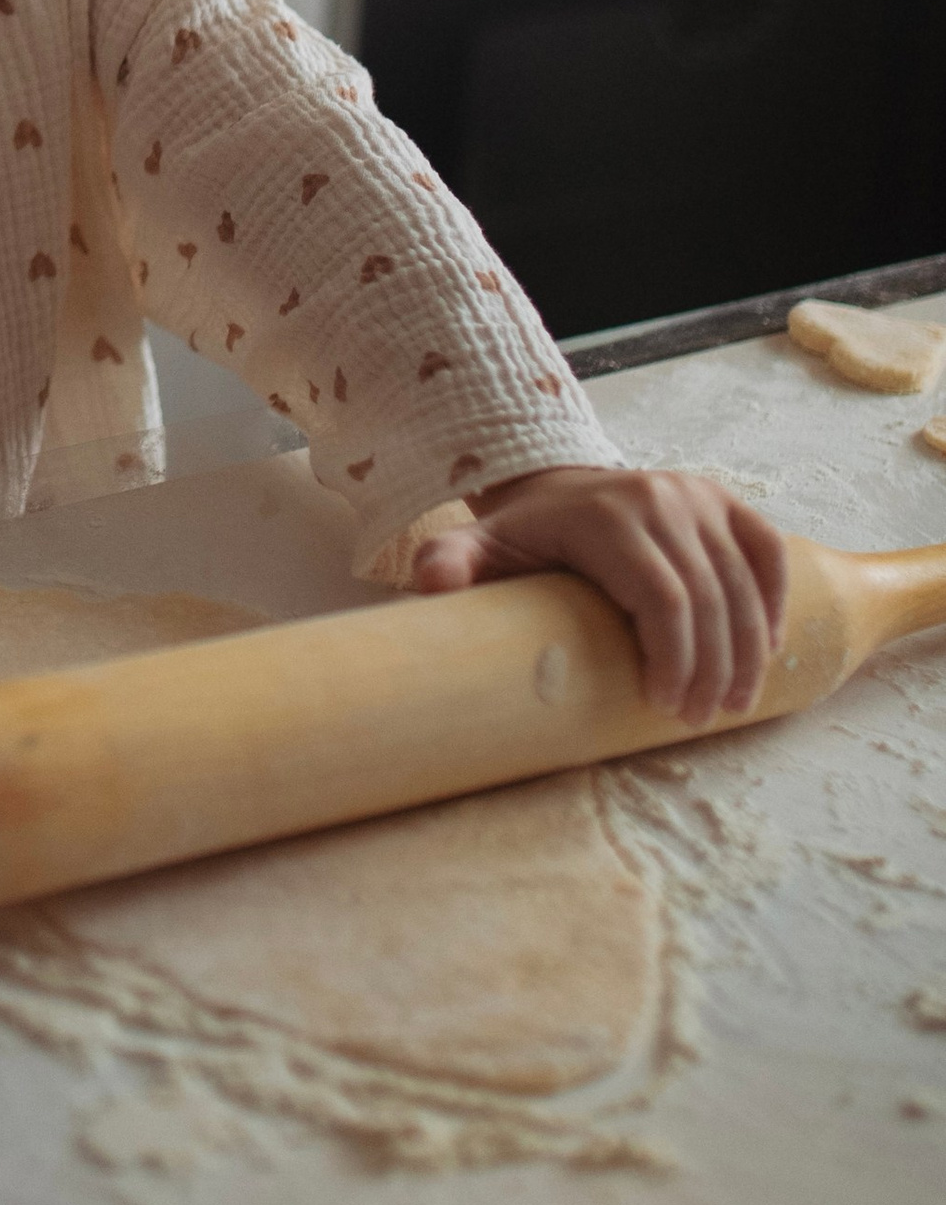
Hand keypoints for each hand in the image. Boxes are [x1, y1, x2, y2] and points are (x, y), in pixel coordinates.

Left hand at [412, 463, 786, 728]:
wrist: (559, 486)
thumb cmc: (526, 534)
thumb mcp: (483, 546)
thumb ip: (452, 561)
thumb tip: (429, 583)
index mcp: (606, 517)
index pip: (662, 596)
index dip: (674, 655)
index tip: (664, 705)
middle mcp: (660, 498)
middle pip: (709, 597)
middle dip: (712, 667)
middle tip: (699, 718)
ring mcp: (697, 495)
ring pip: (743, 583)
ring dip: (749, 650)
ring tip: (734, 704)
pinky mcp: (725, 500)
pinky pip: (767, 552)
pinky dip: (774, 602)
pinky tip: (770, 650)